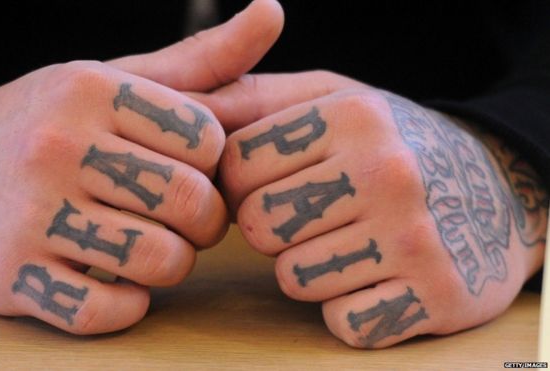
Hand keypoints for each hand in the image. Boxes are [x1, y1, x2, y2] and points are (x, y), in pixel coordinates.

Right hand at [0, 0, 283, 333]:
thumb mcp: (115, 81)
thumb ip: (201, 58)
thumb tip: (273, 12)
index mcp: (91, 90)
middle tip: (186, 219)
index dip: (216, 165)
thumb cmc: (47, 124)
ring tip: (151, 245)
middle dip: (205, 221)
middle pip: (191, 201)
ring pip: (160, 260)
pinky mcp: (13, 277)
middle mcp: (57, 146)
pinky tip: (117, 279)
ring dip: (171, 263)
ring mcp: (30, 215)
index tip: (193, 172)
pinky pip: (108, 310)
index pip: (207, 138)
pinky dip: (128, 304)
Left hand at [195, 71, 547, 347]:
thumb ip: (257, 100)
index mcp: (354, 116)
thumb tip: (182, 107)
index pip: (238, 164)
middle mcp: (387, 173)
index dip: (241, 182)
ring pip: (294, 279)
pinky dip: (347, 307)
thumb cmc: (391, 144)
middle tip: (308, 215)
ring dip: (306, 268)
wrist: (497, 190)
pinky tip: (374, 277)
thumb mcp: (332, 99)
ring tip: (344, 242)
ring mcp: (414, 239)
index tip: (270, 182)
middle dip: (271, 227)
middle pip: (261, 224)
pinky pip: (342, 321)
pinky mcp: (433, 295)